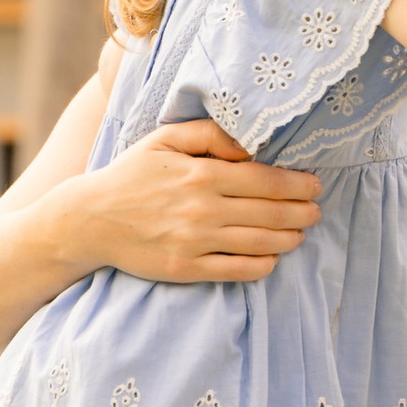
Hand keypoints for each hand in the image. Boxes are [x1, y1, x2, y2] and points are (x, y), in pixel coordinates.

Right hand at [77, 117, 321, 284]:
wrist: (90, 219)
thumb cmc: (131, 174)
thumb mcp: (165, 139)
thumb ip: (210, 135)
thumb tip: (250, 146)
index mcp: (202, 173)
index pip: (266, 180)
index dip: (298, 184)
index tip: (314, 185)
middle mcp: (203, 209)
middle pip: (271, 213)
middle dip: (303, 212)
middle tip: (316, 211)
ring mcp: (196, 242)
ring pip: (261, 243)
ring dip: (290, 238)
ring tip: (300, 233)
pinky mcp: (187, 269)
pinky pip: (239, 270)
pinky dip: (264, 264)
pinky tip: (272, 257)